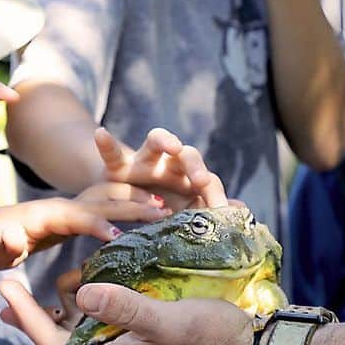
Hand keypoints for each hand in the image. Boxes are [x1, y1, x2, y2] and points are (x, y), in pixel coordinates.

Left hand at [0, 184, 167, 270]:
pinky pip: (111, 204)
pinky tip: (157, 215)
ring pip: (112, 197)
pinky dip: (135, 204)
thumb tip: (13, 236)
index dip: (96, 224)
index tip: (119, 236)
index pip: (76, 216)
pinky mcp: (81, 212)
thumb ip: (2, 243)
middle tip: (163, 212)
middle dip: (131, 205)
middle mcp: (66, 204)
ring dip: (138, 199)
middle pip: (103, 199)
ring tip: (167, 208)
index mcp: (48, 214)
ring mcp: (75, 205)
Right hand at [95, 127, 227, 208]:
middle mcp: (168, 164)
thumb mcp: (182, 212)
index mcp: (188, 178)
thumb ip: (207, 209)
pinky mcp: (118, 166)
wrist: (122, 198)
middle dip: (195, 164)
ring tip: (172, 145)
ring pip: (155, 142)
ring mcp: (143, 162)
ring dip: (164, 141)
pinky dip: (107, 143)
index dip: (215, 193)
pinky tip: (101, 133)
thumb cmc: (159, 205)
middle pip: (186, 154)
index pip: (207, 179)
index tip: (222, 210)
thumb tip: (242, 211)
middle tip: (201, 180)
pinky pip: (112, 153)